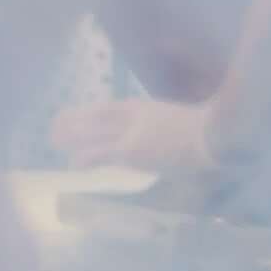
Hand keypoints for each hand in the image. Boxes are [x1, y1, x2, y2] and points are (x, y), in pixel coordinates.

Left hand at [52, 93, 213, 176]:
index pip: (111, 108)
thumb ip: (171, 127)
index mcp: (147, 106)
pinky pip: (101, 154)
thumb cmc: (209, 130)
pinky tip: (74, 164)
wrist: (215, 134)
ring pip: (93, 133)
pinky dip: (86, 158)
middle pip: (97, 116)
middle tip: (56, 123)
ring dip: (73, 135)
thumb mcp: (186, 122)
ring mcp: (131, 132)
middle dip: (75, 120)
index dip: (92, 113)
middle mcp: (134, 115)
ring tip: (54, 139)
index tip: (79, 115)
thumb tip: (170, 136)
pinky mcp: (130, 151)